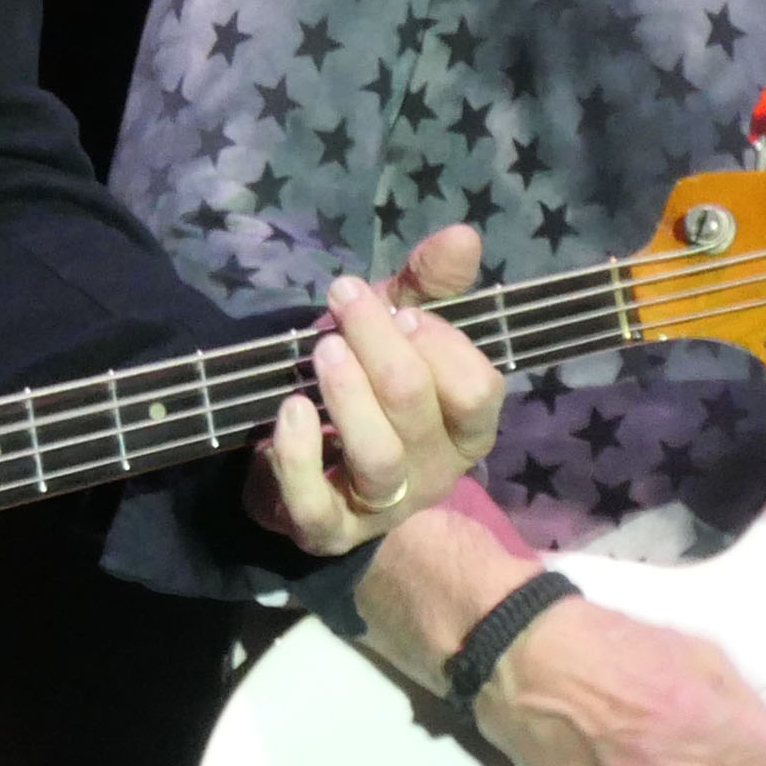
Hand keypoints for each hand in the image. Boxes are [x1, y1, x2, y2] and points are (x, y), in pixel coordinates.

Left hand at [245, 226, 506, 553]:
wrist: (301, 456)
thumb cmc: (363, 383)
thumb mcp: (397, 325)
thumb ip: (430, 284)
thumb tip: (463, 235)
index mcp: (465, 427)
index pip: (478, 389)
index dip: (440, 343)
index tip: (401, 309)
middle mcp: (434, 471)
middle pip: (416, 404)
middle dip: (376, 343)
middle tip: (342, 302)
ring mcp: (382, 507)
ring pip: (377, 455)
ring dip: (345, 393)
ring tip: (321, 350)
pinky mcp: (328, 531)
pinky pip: (316, 503)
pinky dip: (298, 454)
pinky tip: (288, 411)